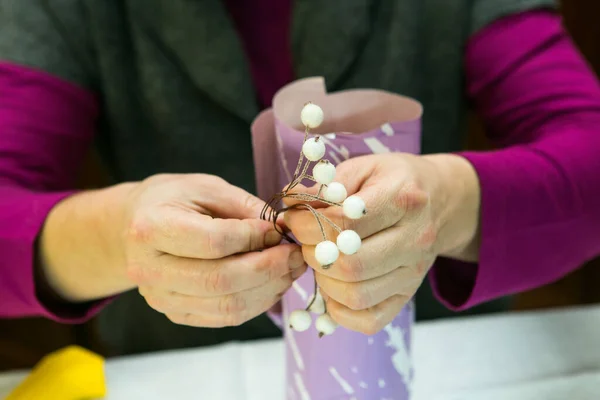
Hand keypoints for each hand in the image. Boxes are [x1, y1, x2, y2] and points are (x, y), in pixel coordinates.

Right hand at [125, 174, 305, 326]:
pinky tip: (272, 284)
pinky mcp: (174, 314)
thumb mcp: (207, 188)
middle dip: (269, 268)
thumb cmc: (173, 200)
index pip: (214, 241)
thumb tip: (283, 228)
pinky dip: (256, 303)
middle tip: (295, 254)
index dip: (254, 238)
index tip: (278, 230)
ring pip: (227, 306)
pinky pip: (224, 317)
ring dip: (269, 289)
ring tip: (289, 269)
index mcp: (151, 228)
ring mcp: (160, 298)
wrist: (134, 226)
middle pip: (221, 280)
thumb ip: (244, 207)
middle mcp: (149, 269)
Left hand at [284, 153, 479, 334]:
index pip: (345, 224)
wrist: (441, 201)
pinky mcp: (407, 295)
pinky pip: (369, 320)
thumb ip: (325, 186)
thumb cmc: (393, 181)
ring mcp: (414, 273)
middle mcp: (415, 240)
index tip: (293, 218)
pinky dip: (341, 310)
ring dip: (324, 281)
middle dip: (313, 254)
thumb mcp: (362, 169)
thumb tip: (290, 201)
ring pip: (356, 295)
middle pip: (350, 265)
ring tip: (321, 260)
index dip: (307, 224)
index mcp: (403, 199)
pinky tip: (333, 286)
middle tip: (306, 241)